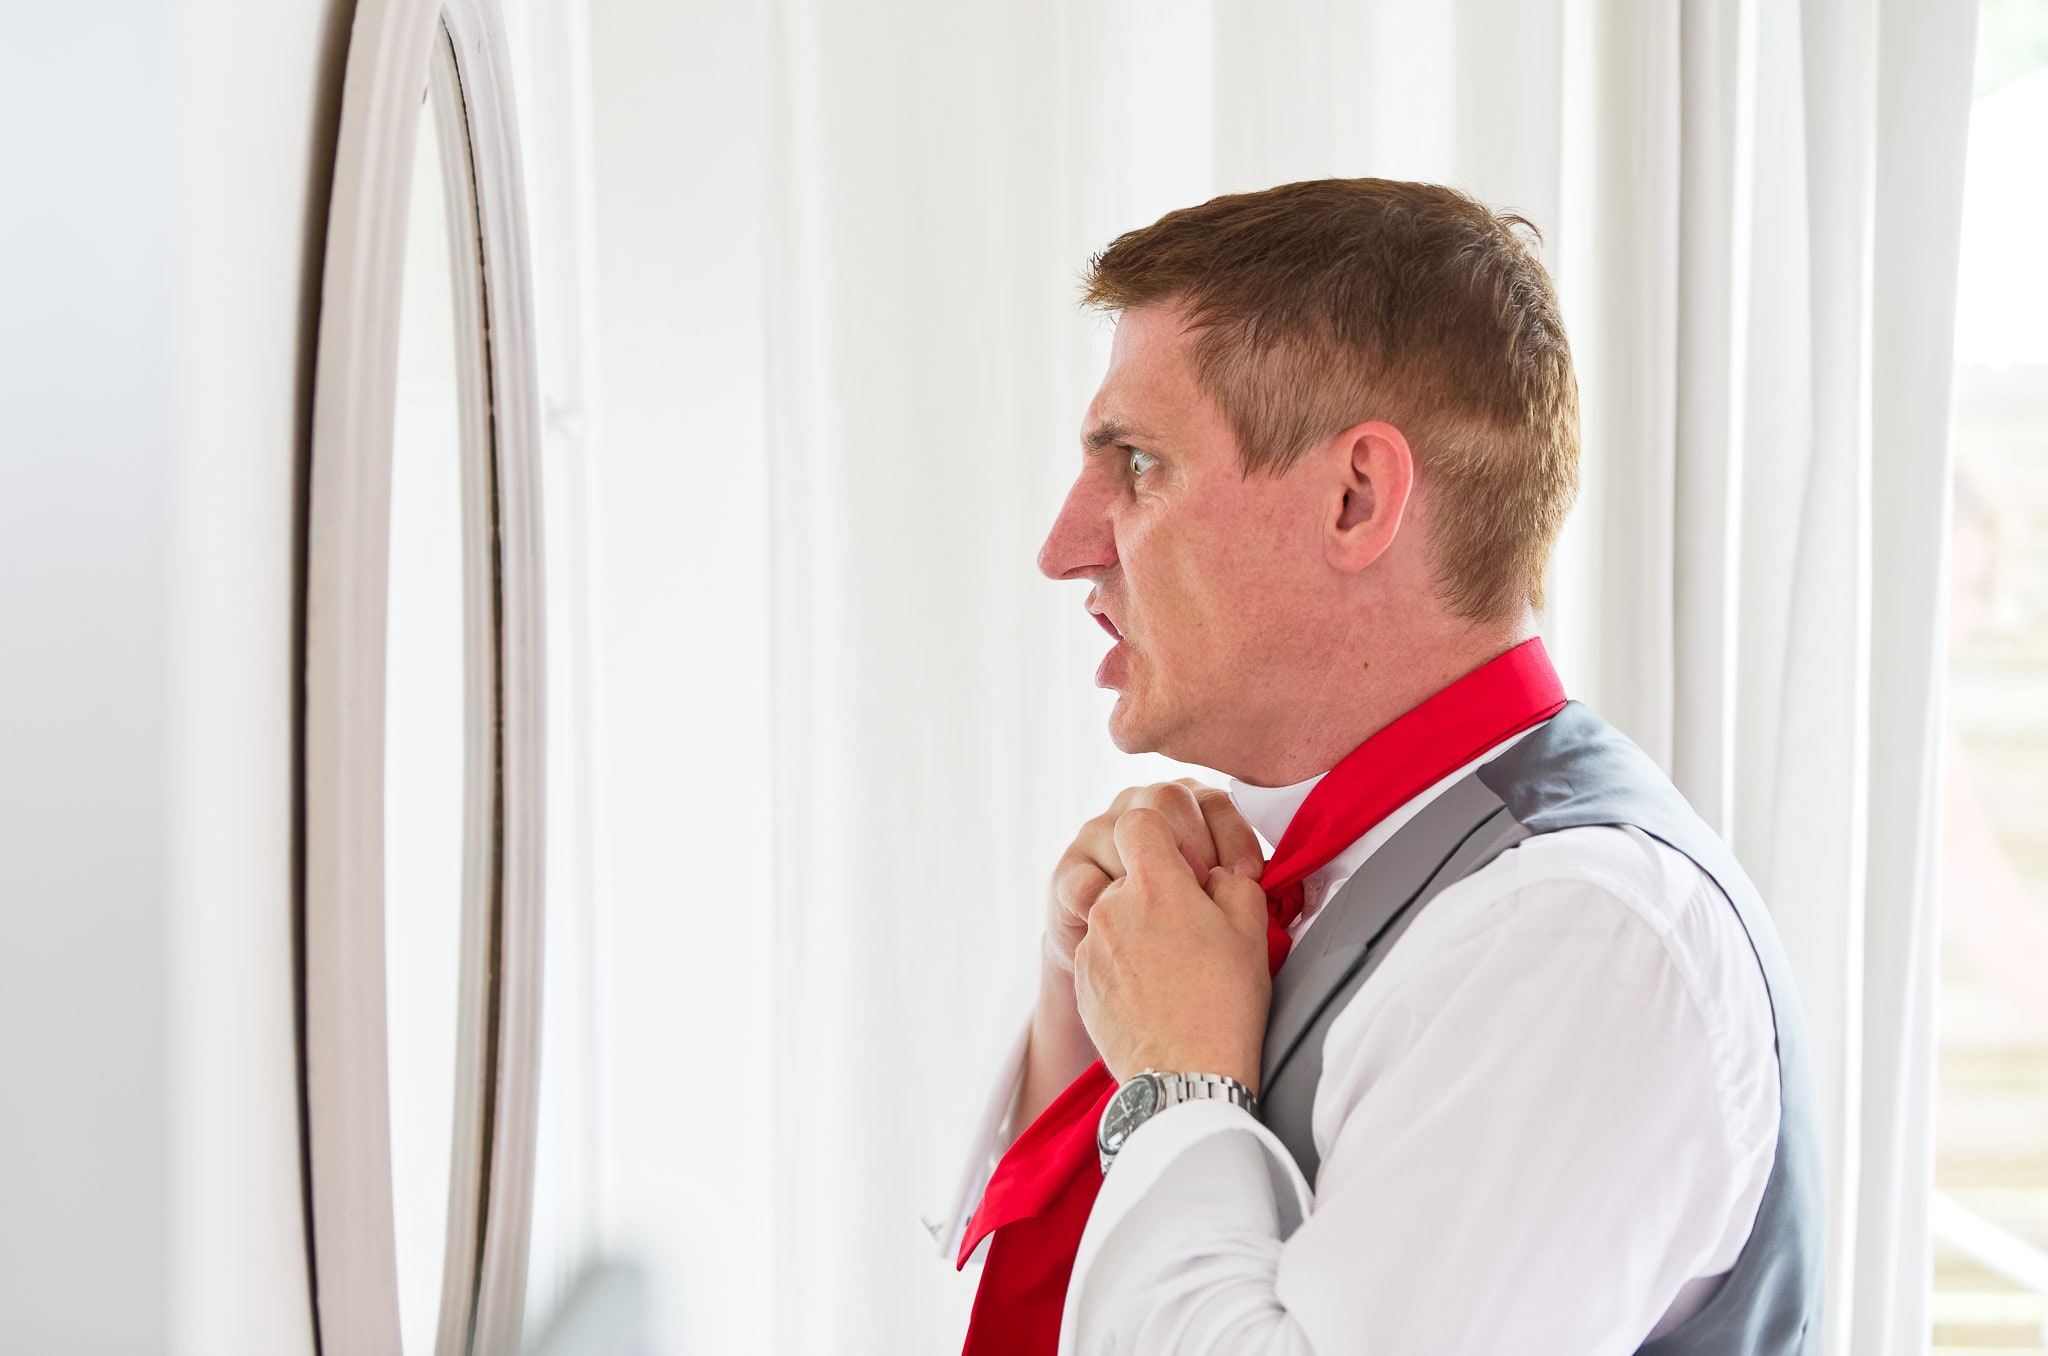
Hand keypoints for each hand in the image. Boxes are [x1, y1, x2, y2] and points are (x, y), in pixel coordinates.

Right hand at [1045, 780, 1264, 973]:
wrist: (1123, 974)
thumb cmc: (1182, 935)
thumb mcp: (1223, 903)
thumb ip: (1241, 883)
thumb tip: (1263, 882)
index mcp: (1186, 806)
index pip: (1213, 801)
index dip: (1234, 836)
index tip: (1248, 876)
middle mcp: (1139, 806)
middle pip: (1166, 799)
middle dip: (1194, 846)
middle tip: (1208, 890)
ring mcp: (1098, 834)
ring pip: (1121, 832)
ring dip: (1152, 878)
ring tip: (1169, 917)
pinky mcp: (1067, 872)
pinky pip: (1084, 881)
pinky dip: (1107, 908)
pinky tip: (1126, 934)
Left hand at [1073, 808, 1272, 1091]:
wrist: (1187, 1078)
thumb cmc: (1225, 1003)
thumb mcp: (1250, 927)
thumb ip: (1231, 879)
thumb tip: (1212, 875)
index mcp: (1154, 884)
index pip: (1141, 820)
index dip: (1168, 833)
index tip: (1189, 864)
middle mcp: (1112, 906)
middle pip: (1131, 870)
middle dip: (1158, 886)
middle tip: (1192, 925)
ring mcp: (1092, 944)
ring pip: (1116, 911)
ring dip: (1141, 924)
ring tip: (1176, 965)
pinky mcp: (1082, 979)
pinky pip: (1103, 951)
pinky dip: (1126, 960)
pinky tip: (1155, 990)